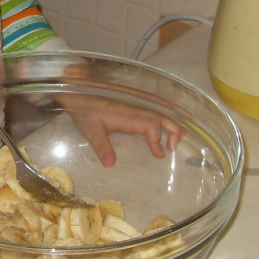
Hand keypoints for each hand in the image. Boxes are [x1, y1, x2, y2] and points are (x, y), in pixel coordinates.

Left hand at [63, 94, 184, 166]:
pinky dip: (164, 119)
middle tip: (174, 148)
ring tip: (180, 138)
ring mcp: (135, 107)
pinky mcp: (133, 107)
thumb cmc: (86, 112)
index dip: (156, 139)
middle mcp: (135, 109)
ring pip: (159, 113)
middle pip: (160, 116)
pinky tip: (169, 127)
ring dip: (171, 124)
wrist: (79, 94)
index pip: (150, 124)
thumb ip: (102, 146)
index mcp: (128, 115)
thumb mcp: (91, 130)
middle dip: (172, 130)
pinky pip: (153, 112)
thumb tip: (110, 164)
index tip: (159, 154)